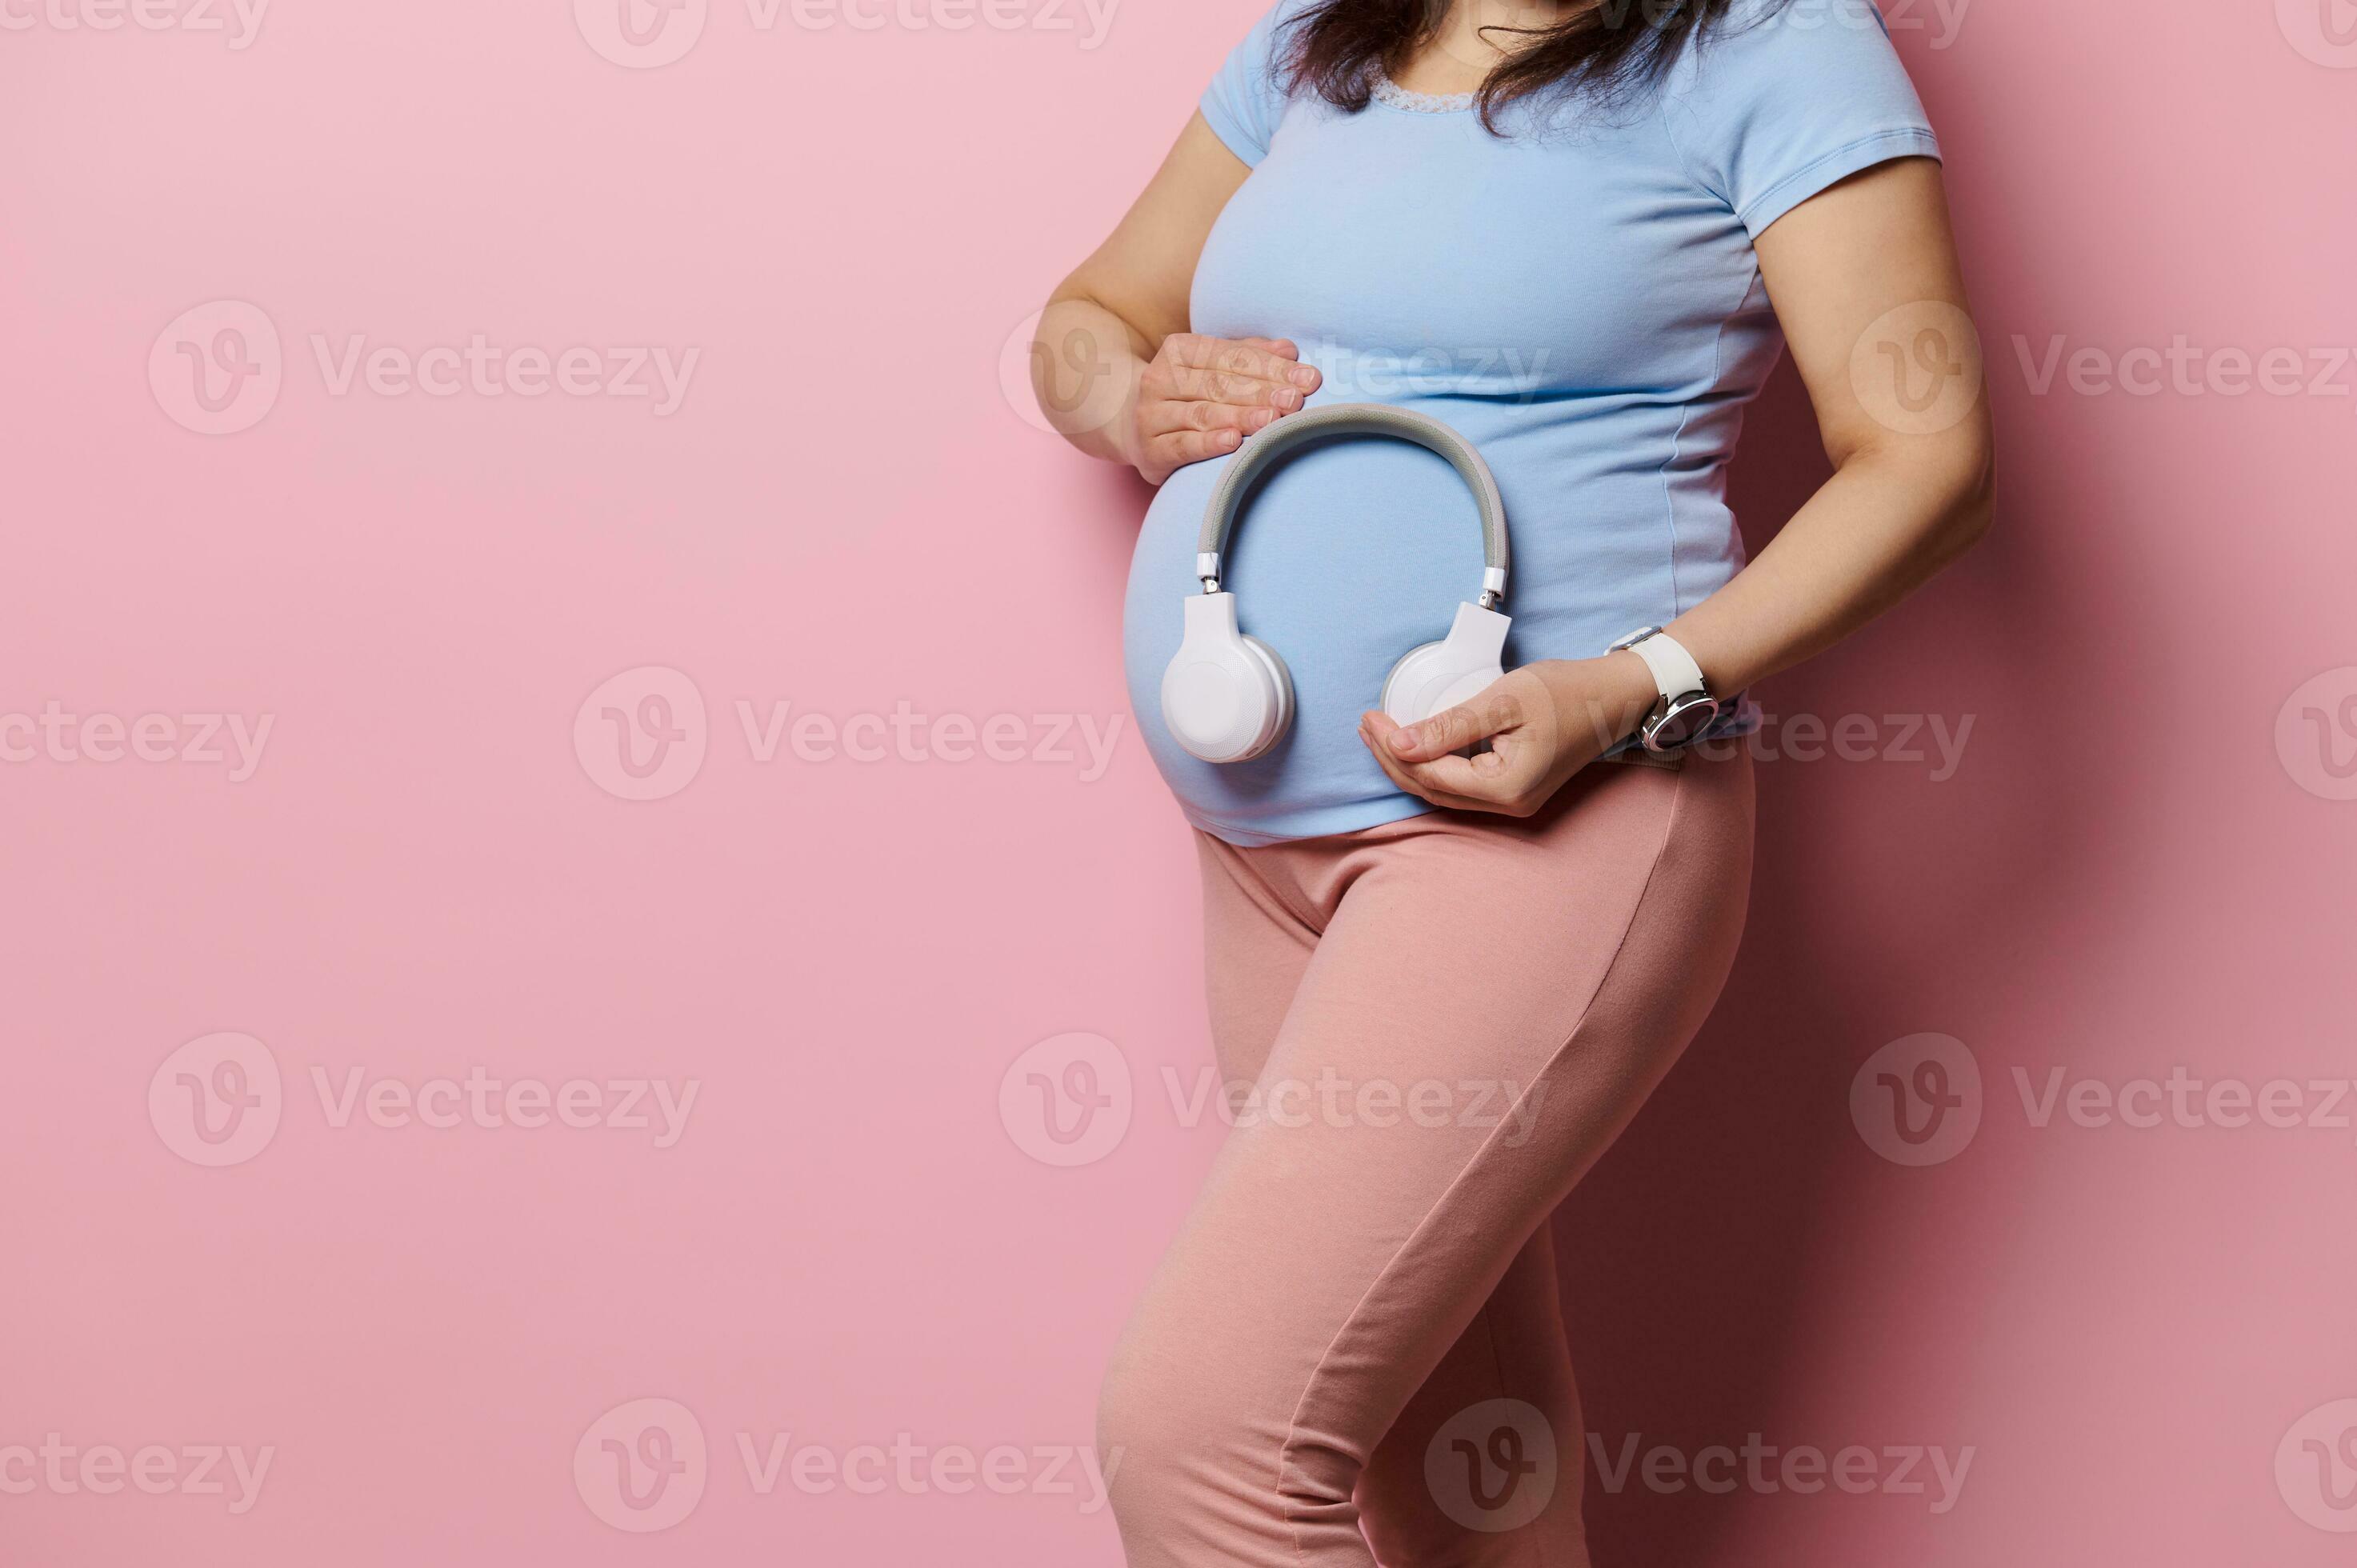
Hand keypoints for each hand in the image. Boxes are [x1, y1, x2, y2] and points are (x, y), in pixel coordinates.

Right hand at [1121, 334, 1320, 485]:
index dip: (1271, 367)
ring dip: (1241, 417)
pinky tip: (1234, 441)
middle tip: (1295, 401)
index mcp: (1179, 349)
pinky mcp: (1149, 449)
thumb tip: (1289, 350)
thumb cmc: (1187, 393)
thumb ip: (1251, 356)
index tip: (1307, 379)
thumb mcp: (1214, 367)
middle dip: (1262, 392)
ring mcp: (1150, 414)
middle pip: (1219, 384)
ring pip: (1202, 413)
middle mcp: (1159, 378)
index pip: (1232, 356)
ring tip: (1273, 420)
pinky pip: (1182, 445)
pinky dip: (1208, 444)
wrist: (1132, 425)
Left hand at [1357, 655, 1661, 816]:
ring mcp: (1512, 801)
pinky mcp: (1512, 788)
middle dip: (1393, 759)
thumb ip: (1450, 725)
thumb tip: (1401, 744)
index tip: (1372, 718)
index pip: (1431, 773)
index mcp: (1506, 787)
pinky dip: (1432, 766)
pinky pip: (1459, 785)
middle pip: (1431, 789)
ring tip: (1380, 734)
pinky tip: (1414, 745)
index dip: (1394, 749)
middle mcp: (1508, 804)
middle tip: (1367, 725)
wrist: (1614, 696)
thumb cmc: (1568, 692)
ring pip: (1442, 791)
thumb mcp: (1504, 701)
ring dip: (1408, 764)